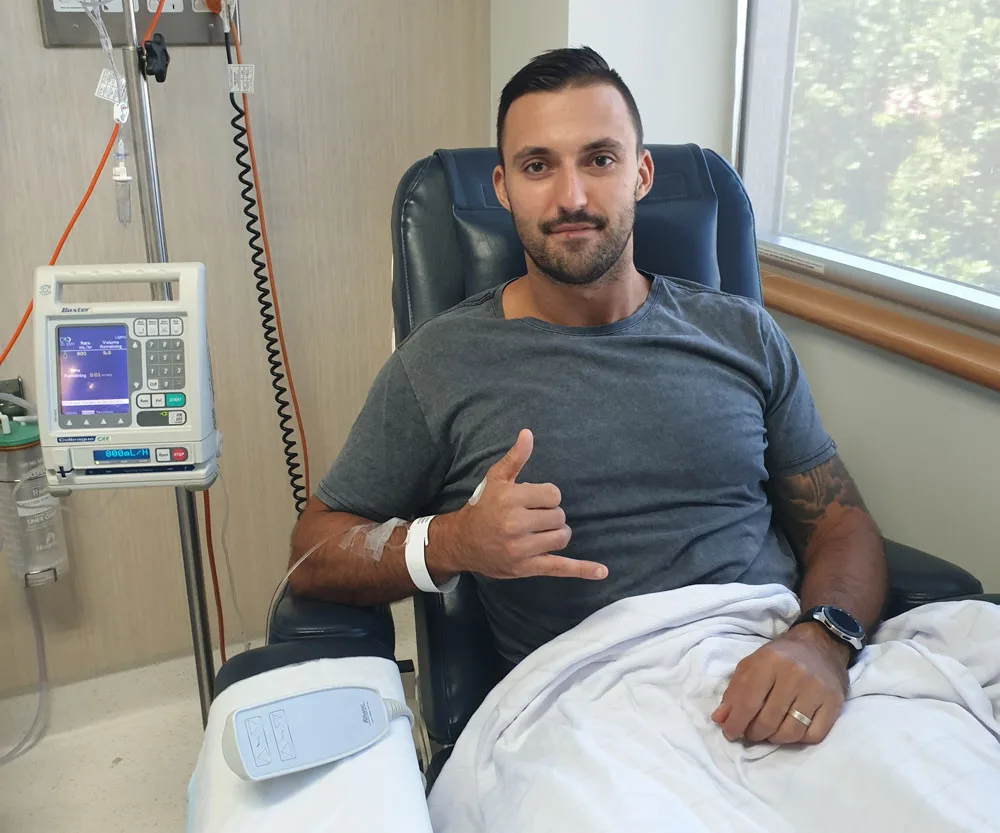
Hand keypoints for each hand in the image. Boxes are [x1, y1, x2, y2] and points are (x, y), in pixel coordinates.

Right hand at [435, 429, 607, 580]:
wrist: (462, 541)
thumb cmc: (483, 507)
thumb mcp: (496, 479)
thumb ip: (515, 457)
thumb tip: (528, 433)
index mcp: (510, 499)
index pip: (554, 495)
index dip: (548, 497)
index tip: (533, 501)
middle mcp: (515, 524)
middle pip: (559, 516)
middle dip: (550, 516)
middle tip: (533, 517)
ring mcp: (521, 548)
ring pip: (561, 538)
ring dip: (557, 534)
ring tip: (541, 532)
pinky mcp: (526, 567)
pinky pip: (560, 567)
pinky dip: (583, 569)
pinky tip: (602, 572)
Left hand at [711, 623, 848, 744]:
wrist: (820, 645)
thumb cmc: (781, 656)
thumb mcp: (752, 665)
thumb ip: (734, 691)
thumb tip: (720, 719)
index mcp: (769, 661)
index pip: (748, 702)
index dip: (736, 723)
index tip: (730, 732)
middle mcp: (795, 675)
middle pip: (768, 721)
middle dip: (754, 733)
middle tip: (749, 733)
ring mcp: (817, 690)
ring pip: (791, 732)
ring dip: (774, 739)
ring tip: (768, 732)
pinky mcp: (834, 703)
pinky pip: (813, 735)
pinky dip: (798, 739)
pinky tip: (790, 730)